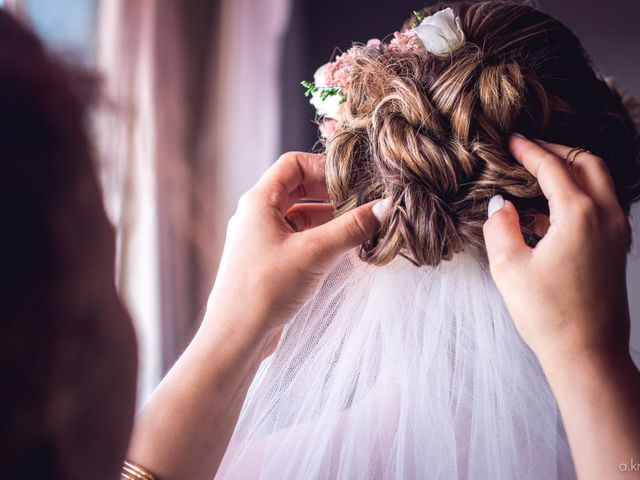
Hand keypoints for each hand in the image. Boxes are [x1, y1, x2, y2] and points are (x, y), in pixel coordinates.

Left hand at [207, 152, 379, 354]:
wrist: (236, 335)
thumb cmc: (265, 288)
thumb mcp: (314, 253)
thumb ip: (351, 228)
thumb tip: (385, 208)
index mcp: (259, 201)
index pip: (293, 164)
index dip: (324, 167)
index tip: (353, 181)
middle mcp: (257, 215)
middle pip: (299, 188)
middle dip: (331, 194)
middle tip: (361, 202)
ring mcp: (261, 239)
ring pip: (300, 216)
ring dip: (329, 218)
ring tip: (359, 227)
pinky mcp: (268, 261)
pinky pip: (298, 238)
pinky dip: (320, 238)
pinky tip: (343, 248)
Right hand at [482, 135, 631, 363]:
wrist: (587, 354)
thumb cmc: (547, 314)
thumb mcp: (509, 267)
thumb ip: (500, 227)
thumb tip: (501, 205)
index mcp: (580, 215)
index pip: (553, 167)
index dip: (529, 150)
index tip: (511, 140)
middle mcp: (607, 217)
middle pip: (588, 163)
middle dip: (558, 152)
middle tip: (530, 151)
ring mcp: (617, 233)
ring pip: (600, 183)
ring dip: (571, 173)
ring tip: (536, 180)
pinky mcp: (617, 250)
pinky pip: (601, 207)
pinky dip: (578, 197)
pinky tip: (547, 214)